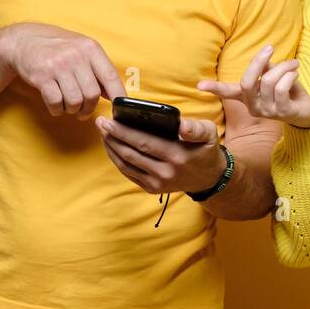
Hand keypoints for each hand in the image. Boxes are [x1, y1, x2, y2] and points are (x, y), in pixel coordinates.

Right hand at [0, 23, 125, 119]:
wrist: (24, 40)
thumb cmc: (58, 47)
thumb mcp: (82, 49)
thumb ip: (99, 69)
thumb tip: (115, 95)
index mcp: (90, 48)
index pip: (111, 76)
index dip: (118, 96)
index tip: (119, 110)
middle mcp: (76, 56)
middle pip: (92, 94)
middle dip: (88, 108)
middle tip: (83, 110)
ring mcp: (58, 66)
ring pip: (75, 101)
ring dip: (72, 109)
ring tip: (68, 104)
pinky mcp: (41, 76)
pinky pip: (56, 103)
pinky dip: (57, 109)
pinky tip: (56, 105)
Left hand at [95, 115, 225, 194]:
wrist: (209, 178)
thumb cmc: (205, 149)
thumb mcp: (209, 133)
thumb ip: (195, 128)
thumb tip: (181, 125)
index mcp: (177, 156)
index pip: (144, 143)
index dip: (123, 132)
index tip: (109, 120)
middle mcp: (165, 173)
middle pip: (131, 154)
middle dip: (112, 137)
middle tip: (100, 122)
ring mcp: (157, 183)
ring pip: (126, 165)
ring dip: (111, 148)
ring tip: (103, 132)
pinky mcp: (151, 188)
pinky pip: (128, 173)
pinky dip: (117, 159)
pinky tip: (111, 146)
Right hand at [197, 45, 309, 129]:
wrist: (307, 112)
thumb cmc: (288, 92)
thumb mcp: (274, 77)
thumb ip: (265, 69)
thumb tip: (263, 58)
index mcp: (247, 97)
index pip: (228, 93)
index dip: (215, 88)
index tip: (199, 86)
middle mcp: (253, 106)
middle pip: (247, 81)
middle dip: (258, 61)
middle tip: (270, 48)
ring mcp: (267, 111)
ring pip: (268, 81)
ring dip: (283, 67)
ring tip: (293, 64)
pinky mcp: (282, 112)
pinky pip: (282, 87)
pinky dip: (290, 75)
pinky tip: (295, 73)